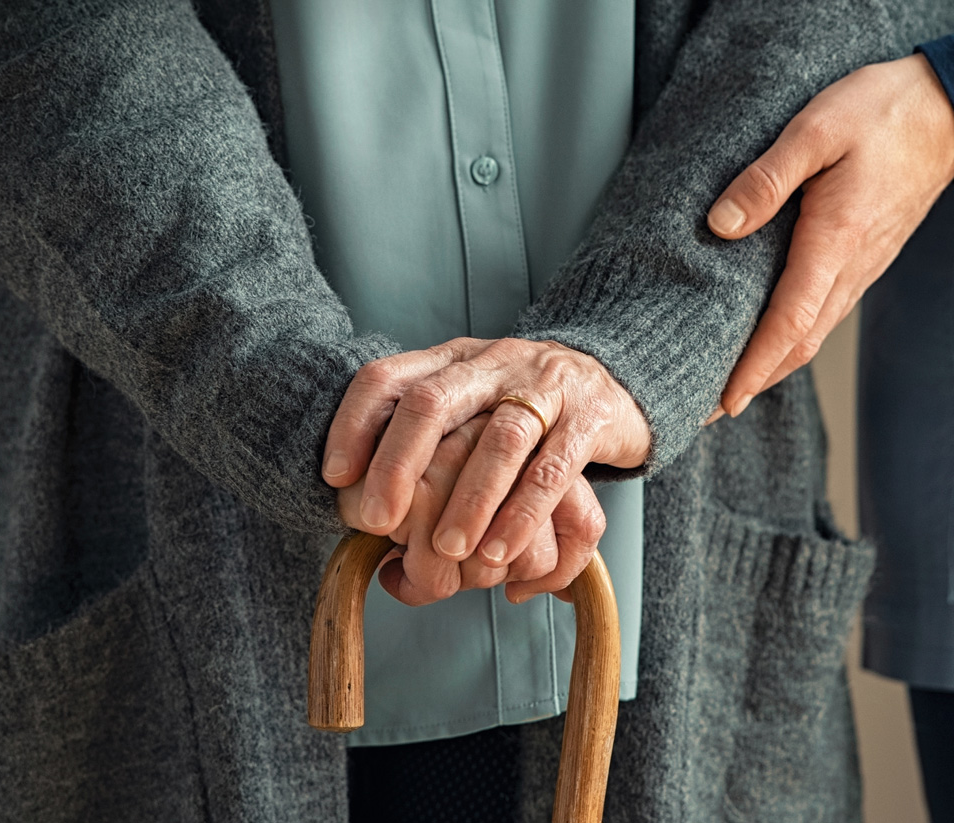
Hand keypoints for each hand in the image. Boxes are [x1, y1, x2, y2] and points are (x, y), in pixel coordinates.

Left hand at [323, 338, 649, 603]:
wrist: (618, 378)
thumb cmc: (525, 408)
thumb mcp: (471, 405)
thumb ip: (424, 443)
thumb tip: (362, 512)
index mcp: (453, 360)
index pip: (388, 377)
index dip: (354, 424)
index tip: (335, 477)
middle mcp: (494, 363)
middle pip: (434, 402)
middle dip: (398, 464)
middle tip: (377, 522)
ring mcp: (545, 386)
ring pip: (499, 439)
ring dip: (468, 500)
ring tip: (448, 552)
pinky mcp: (590, 417)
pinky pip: (554, 468)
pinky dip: (523, 514)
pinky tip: (501, 551)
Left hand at [705, 53, 953, 417]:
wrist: (948, 112)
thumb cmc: (882, 113)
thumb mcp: (815, 130)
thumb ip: (766, 179)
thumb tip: (720, 225)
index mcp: (835, 240)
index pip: (789, 324)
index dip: (753, 368)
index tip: (722, 402)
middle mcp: (852, 267)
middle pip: (799, 344)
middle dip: (753, 382)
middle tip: (706, 409)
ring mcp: (863, 267)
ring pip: (814, 333)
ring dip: (773, 365)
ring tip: (729, 384)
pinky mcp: (865, 259)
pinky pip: (825, 312)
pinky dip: (793, 338)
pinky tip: (769, 338)